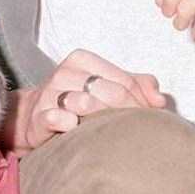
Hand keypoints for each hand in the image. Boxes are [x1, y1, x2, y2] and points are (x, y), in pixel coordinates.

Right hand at [15, 50, 163, 151]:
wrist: (34, 116)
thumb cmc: (77, 100)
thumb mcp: (107, 86)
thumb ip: (138, 85)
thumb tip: (160, 100)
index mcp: (82, 60)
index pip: (124, 81)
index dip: (141, 102)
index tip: (147, 118)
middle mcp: (64, 73)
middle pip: (110, 93)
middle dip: (129, 114)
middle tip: (136, 130)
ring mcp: (49, 94)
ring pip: (86, 104)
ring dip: (104, 121)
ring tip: (111, 132)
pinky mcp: (37, 117)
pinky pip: (55, 117)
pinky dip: (67, 122)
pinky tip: (75, 126)